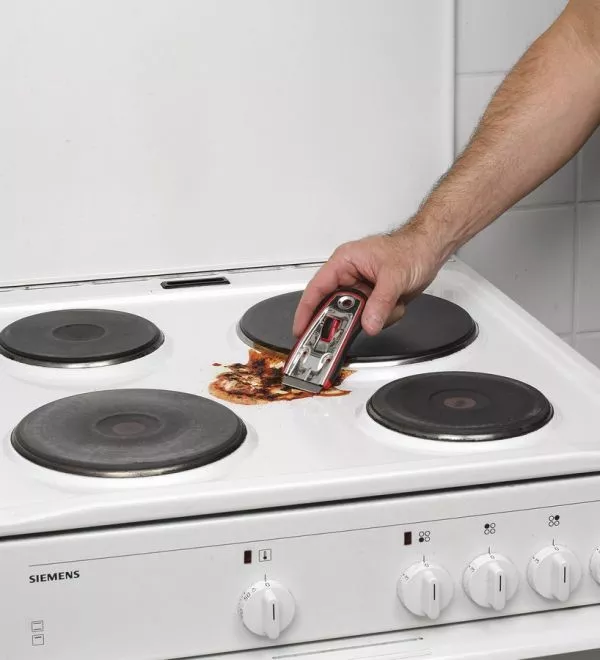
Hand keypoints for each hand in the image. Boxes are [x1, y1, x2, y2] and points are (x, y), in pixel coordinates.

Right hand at [292, 224, 447, 336]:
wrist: (431, 250)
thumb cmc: (411, 249)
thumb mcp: (394, 276)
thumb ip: (380, 302)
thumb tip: (368, 323)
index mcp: (344, 262)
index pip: (317, 289)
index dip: (306, 311)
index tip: (301, 329)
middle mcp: (349, 275)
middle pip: (334, 306)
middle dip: (350, 318)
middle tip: (357, 325)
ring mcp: (361, 289)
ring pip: (355, 316)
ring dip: (374, 316)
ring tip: (391, 305)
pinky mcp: (373, 299)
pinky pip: (370, 318)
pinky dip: (385, 316)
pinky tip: (396, 304)